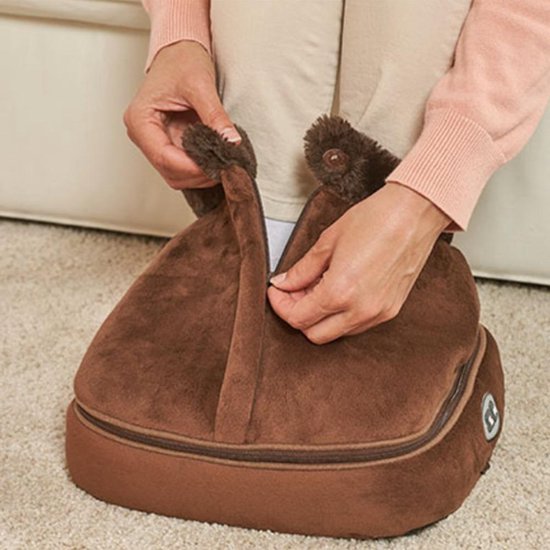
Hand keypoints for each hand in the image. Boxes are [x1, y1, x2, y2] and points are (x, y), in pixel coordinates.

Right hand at [123, 40, 240, 189]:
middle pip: (170, 172)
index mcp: (140, 120)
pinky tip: (217, 159)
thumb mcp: (200, 84)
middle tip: (226, 167)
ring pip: (177, 175)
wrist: (179, 51)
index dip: (192, 168)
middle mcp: (143, 135)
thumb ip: (215, 115)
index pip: (164, 157)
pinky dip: (201, 168)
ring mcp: (156, 141)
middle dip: (198, 174)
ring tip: (224, 162)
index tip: (218, 166)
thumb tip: (230, 142)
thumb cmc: (181, 60)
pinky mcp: (169, 144)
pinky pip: (184, 166)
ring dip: (201, 175)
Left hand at [267, 182, 451, 343]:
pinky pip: (357, 325)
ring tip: (316, 288)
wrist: (415, 214)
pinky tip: (338, 292)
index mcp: (340, 292)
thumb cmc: (376, 219)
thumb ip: (302, 269)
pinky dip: (341, 315)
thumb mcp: (328, 241)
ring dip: (320, 317)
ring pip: (337, 333)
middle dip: (298, 315)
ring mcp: (378, 314)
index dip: (281, 306)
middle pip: (315, 334)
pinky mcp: (391, 310)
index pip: (298, 318)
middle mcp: (360, 310)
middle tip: (293, 292)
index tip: (277, 292)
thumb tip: (284, 283)